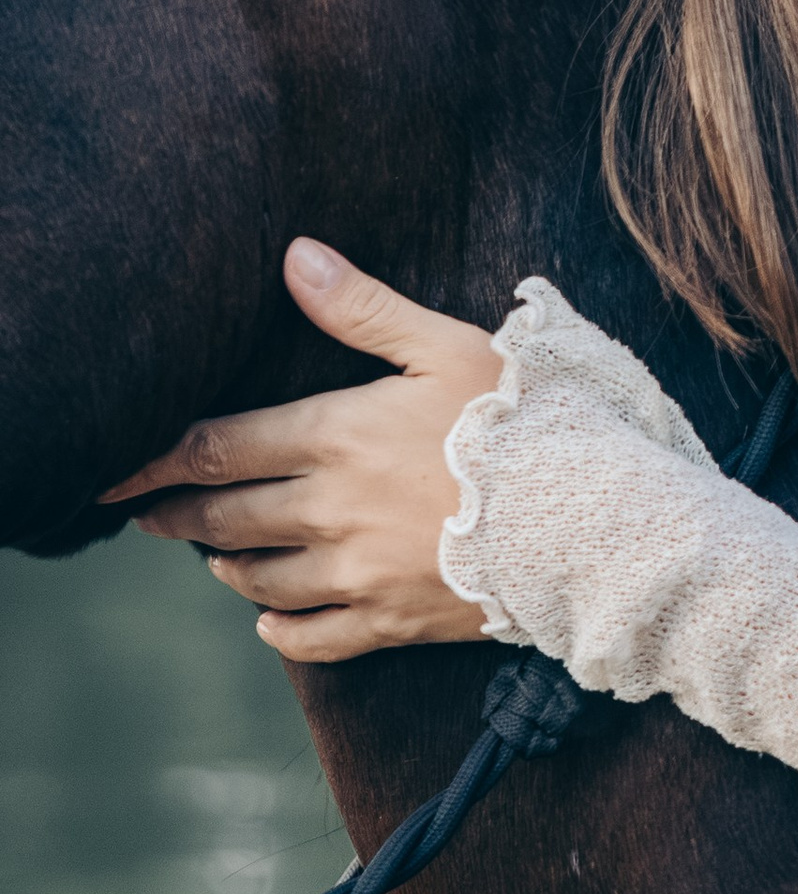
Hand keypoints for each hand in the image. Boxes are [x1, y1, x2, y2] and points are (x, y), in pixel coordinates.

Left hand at [104, 242, 504, 663]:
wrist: (584, 517)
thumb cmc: (523, 417)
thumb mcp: (447, 343)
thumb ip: (362, 308)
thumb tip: (294, 255)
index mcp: (337, 435)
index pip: (217, 448)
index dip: (157, 459)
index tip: (117, 468)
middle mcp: (330, 510)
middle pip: (223, 519)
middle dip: (177, 514)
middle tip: (148, 512)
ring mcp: (356, 572)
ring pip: (259, 580)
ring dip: (226, 564)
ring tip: (213, 553)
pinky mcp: (390, 620)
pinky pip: (311, 638)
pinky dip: (278, 631)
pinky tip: (269, 621)